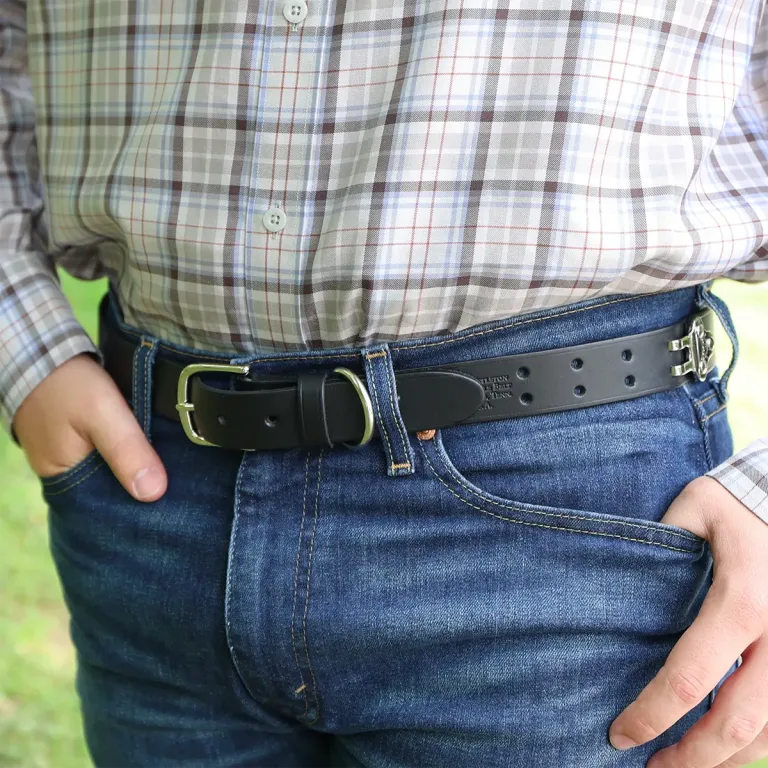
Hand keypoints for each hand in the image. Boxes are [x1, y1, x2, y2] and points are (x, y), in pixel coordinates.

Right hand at [13, 353, 166, 501]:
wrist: (40, 354)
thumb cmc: (67, 384)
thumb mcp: (102, 413)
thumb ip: (126, 450)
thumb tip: (154, 493)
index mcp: (67, 484)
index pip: (113, 509)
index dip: (145, 505)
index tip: (178, 502)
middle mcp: (70, 480)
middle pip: (118, 494)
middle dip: (148, 487)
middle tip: (187, 484)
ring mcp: (76, 462)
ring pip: (118, 475)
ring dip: (142, 469)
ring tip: (180, 468)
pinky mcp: (85, 446)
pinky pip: (113, 458)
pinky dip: (133, 454)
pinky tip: (158, 450)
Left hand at [609, 475, 767, 766]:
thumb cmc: (740, 504)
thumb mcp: (694, 509)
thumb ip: (657, 544)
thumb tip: (616, 582)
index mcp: (741, 603)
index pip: (689, 679)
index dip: (652, 716)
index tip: (621, 735)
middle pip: (736, 723)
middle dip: (691, 758)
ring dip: (727, 759)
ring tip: (687, 766)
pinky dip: (761, 740)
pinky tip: (730, 746)